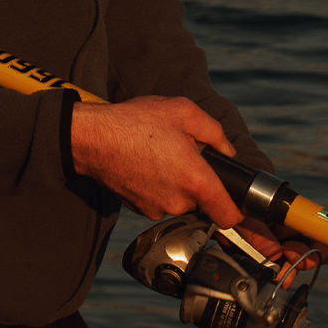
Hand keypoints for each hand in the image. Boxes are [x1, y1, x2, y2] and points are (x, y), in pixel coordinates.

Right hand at [69, 95, 244, 227]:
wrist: (91, 139)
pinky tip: (144, 165)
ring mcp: (156, 208)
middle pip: (201, 201)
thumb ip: (215, 133)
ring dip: (175, 184)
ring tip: (159, 156)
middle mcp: (178, 201)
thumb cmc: (136, 122)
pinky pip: (159, 201)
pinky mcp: (139, 209)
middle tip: (182, 155)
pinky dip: (157, 187)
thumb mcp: (184, 111)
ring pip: (179, 200)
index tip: (233, 200)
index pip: (229, 215)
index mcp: (196, 180)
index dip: (236, 209)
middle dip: (197, 181)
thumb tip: (227, 151)